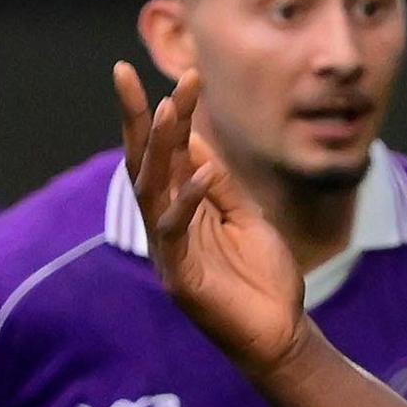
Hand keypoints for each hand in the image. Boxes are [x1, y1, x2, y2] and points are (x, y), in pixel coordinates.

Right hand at [118, 63, 309, 378]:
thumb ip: (221, 185)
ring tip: (164, 109)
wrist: (280, 334)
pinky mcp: (181, 276)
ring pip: (152, 189)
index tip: (180, 72)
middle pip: (144, 161)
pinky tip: (203, 171)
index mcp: (181, 206)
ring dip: (158, 149)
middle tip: (126, 73)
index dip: (166, 112)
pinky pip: (177, 231)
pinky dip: (189, 199)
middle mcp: (166, 222)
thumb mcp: (246, 218)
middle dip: (136, 116)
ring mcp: (169, 249)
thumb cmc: (262, 278)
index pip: (167, 152)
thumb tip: (197, 140)